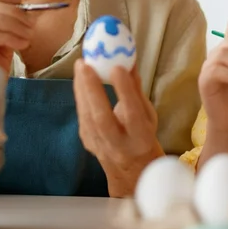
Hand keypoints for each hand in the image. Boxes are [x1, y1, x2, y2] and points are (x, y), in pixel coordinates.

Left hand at [73, 60, 162, 197]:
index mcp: (140, 138)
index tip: (117, 68)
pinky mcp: (87, 142)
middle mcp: (119, 145)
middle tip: (86, 65)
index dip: (124, 91)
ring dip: (82, 89)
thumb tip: (130, 60)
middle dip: (92, 90)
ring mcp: (100, 146)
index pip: (132, 114)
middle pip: (102, 118)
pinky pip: (82, 117)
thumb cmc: (141, 134)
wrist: (131, 168)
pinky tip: (80, 79)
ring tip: (81, 66)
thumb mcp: (147, 114)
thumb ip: (136, 90)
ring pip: (87, 117)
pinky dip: (80, 96)